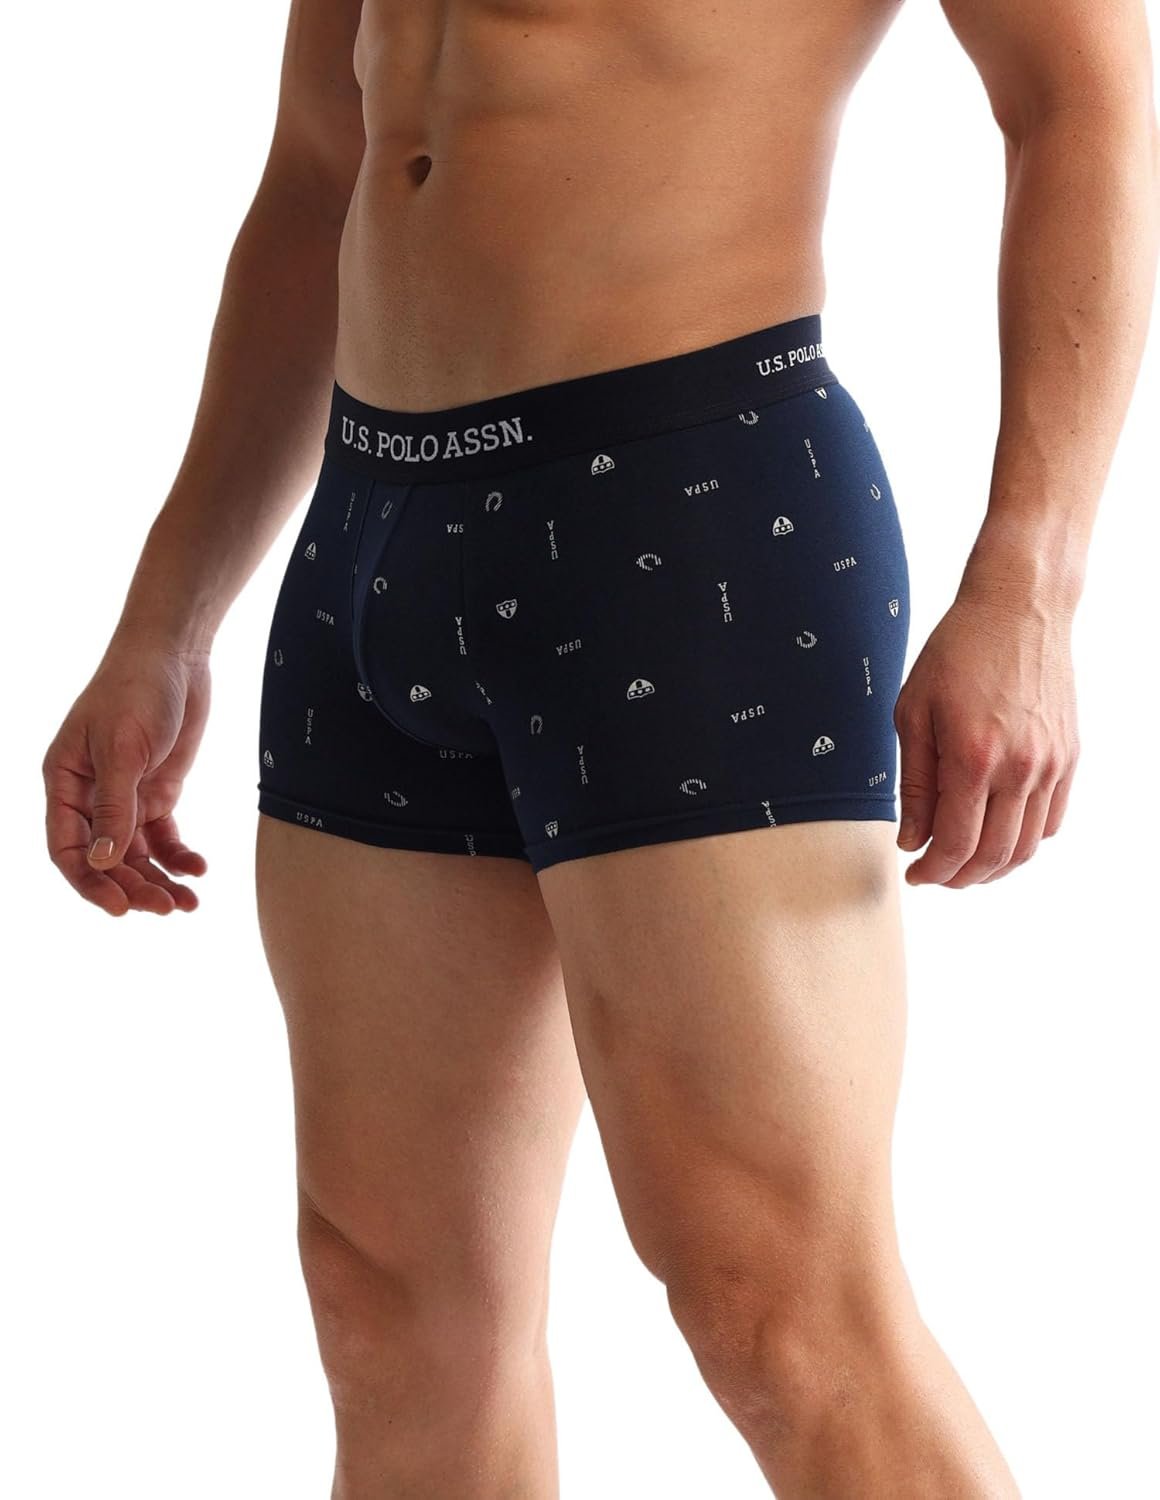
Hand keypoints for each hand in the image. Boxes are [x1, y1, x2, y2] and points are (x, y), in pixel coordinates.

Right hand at [42, 638, 211, 915]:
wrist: (175, 654)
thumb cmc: (136, 689)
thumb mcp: (122, 749)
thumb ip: (114, 807)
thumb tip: (102, 862)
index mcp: (64, 782)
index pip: (66, 848)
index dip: (89, 882)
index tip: (119, 908)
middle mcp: (90, 795)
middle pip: (105, 859)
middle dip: (133, 887)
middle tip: (166, 908)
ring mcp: (125, 795)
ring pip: (137, 854)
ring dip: (159, 880)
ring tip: (188, 903)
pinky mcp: (157, 790)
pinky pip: (164, 836)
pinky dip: (179, 855)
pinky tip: (198, 869)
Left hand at [893, 585, 1078, 886]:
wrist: (1018, 608)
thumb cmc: (957, 653)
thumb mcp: (913, 712)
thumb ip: (914, 783)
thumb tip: (912, 839)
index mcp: (972, 758)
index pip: (955, 844)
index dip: (932, 871)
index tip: (914, 874)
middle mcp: (1018, 768)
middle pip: (994, 856)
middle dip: (959, 878)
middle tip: (935, 875)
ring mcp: (1050, 764)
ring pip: (1026, 846)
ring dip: (993, 868)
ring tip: (964, 863)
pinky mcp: (1069, 756)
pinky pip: (1051, 821)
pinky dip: (1024, 841)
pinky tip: (996, 834)